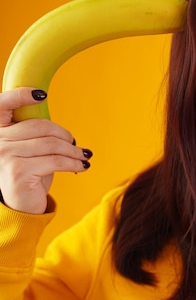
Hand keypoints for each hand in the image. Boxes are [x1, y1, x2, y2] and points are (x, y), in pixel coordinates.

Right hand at [0, 87, 91, 213]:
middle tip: (76, 144)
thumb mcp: (29, 150)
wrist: (21, 206)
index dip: (21, 95)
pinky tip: (82, 166)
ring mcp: (5, 156)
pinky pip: (55, 161)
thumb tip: (62, 129)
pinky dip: (73, 163)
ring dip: (73, 151)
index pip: (3, 105)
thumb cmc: (29, 174)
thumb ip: (35, 134)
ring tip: (84, 156)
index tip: (41, 94)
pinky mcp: (19, 171)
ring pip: (51, 145)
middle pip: (40, 127)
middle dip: (64, 135)